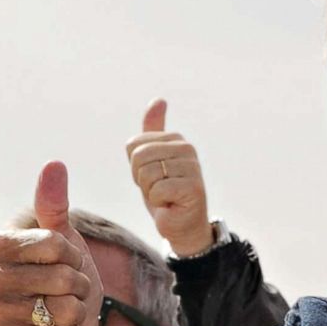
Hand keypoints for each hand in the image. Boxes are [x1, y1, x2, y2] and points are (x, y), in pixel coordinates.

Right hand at [0, 162, 104, 325]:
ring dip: (75, 310)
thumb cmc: (67, 278)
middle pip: (57, 277)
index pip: (51, 242)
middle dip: (77, 284)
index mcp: (0, 248)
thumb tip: (54, 163)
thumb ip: (54, 205)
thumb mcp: (66, 240)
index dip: (70, 254)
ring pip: (60, 308)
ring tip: (64, 309)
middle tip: (70, 288)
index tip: (68, 259)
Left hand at [126, 98, 212, 255]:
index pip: (134, 145)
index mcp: (176, 139)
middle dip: (141, 179)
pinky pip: (157, 190)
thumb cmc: (166, 193)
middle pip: (138, 157)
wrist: (182, 225)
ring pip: (147, 174)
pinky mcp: (193, 188)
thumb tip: (159, 100)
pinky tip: (171, 205)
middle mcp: (187, 149)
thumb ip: (153, 131)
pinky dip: (159, 203)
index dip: (135, 167)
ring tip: (165, 197)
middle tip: (158, 189)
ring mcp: (192, 168)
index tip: (153, 177)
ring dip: (150, 192)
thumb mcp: (153, 160)